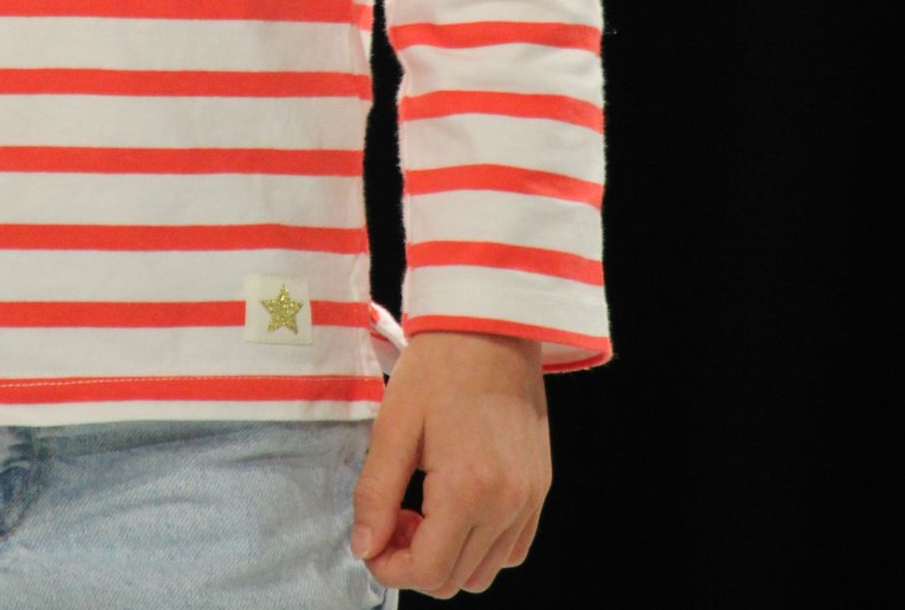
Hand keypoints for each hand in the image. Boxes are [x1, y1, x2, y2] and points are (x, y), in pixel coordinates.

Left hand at [349, 330, 550, 596]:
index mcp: (468, 489)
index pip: (428, 571)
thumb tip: (365, 549)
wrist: (491, 325)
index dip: (390, 569)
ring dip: (447, 556)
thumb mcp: (394, 425)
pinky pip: (512, 548)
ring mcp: (530, 499)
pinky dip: (480, 546)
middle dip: (415, 562)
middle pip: (455, 579)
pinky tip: (456, 508)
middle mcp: (507, 504)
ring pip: (484, 571)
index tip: (372, 541)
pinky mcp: (540, 489)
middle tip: (395, 517)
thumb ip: (376, 495)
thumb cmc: (439, 366)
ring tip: (424, 510)